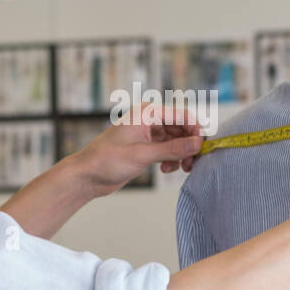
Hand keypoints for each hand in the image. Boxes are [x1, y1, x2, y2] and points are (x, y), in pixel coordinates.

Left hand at [73, 101, 204, 197]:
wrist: (87, 176)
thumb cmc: (107, 160)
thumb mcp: (143, 155)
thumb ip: (172, 149)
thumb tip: (198, 144)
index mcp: (147, 112)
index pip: (182, 115)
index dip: (195, 130)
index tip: (203, 148)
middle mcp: (149, 119)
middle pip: (181, 128)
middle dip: (189, 145)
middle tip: (193, 163)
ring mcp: (148, 133)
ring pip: (176, 140)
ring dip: (181, 154)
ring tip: (181, 169)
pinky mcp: (146, 147)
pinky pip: (168, 149)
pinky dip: (172, 159)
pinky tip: (166, 169)